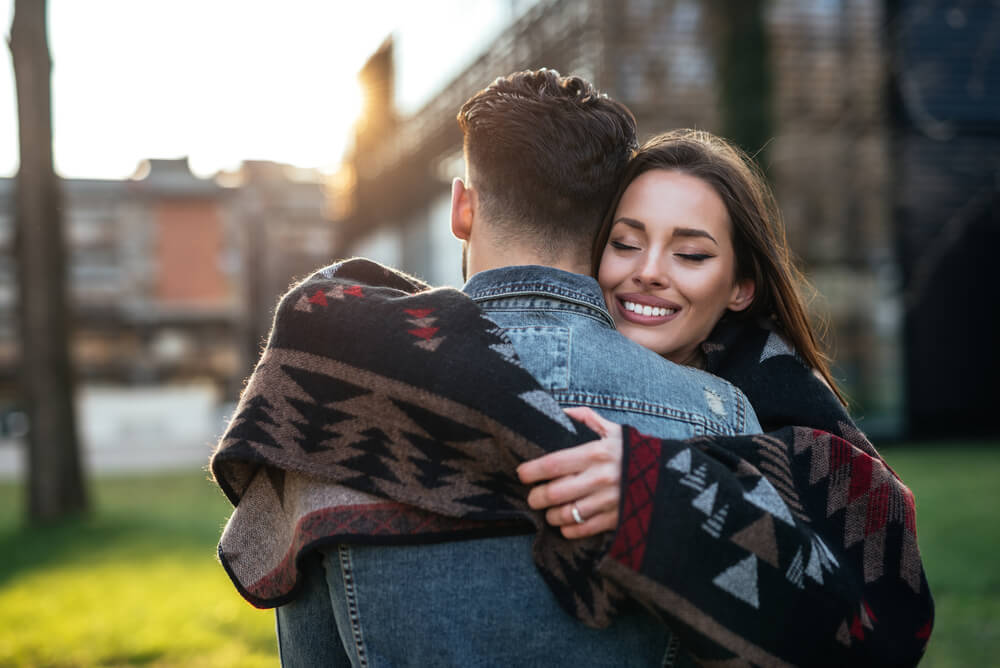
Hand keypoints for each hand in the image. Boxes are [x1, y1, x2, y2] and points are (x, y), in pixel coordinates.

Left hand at [516, 407, 622, 538]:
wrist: (669, 476)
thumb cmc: (635, 451)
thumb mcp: (614, 430)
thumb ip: (586, 419)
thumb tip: (561, 411)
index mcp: (595, 453)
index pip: (552, 463)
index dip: (531, 471)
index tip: (522, 474)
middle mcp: (600, 478)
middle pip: (554, 493)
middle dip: (536, 497)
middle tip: (533, 497)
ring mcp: (608, 501)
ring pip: (565, 514)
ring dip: (551, 515)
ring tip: (549, 511)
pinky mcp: (616, 519)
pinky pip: (583, 529)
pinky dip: (568, 529)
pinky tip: (565, 523)